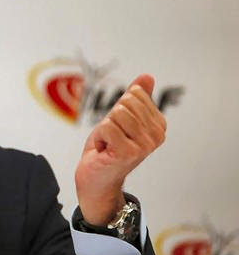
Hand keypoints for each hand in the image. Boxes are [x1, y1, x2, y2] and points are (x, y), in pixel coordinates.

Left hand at [75, 74, 166, 225]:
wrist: (96, 178)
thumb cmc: (108, 148)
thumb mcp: (121, 118)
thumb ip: (135, 98)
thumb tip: (147, 77)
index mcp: (158, 124)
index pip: (135, 94)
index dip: (118, 109)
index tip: (119, 128)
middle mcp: (156, 135)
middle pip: (125, 103)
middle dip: (111, 119)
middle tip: (112, 138)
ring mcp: (144, 145)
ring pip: (116, 114)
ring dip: (104, 129)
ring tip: (108, 144)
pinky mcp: (128, 152)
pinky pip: (106, 127)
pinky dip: (99, 137)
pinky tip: (104, 151)